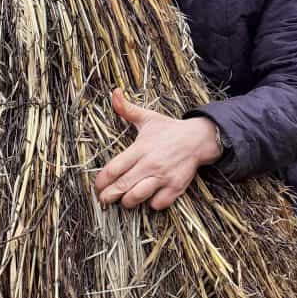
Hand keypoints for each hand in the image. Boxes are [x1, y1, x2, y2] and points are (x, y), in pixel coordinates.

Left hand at [93, 88, 222, 210]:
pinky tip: (148, 198)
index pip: (114, 169)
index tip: (98, 185)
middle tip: (104, 199)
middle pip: (122, 186)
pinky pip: (158, 203)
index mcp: (140, 148)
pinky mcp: (176, 187)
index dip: (102, 180)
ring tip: (124, 200)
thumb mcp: (148, 118)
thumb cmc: (169, 130)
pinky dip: (151, 204)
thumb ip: (127, 109)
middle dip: (109, 196)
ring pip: (138, 197)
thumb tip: (114, 93)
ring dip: (127, 202)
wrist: (198, 138)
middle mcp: (150, 164)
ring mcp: (163, 177)